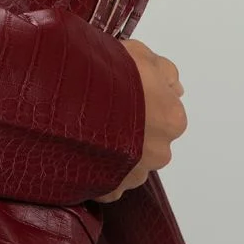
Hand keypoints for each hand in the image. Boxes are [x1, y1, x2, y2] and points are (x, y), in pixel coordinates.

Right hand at [95, 38, 186, 201]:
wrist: (67, 97)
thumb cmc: (104, 73)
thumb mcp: (138, 54)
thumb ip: (163, 71)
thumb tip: (176, 88)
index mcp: (171, 118)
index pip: (165, 112)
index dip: (143, 100)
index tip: (121, 92)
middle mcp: (159, 151)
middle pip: (149, 140)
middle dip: (131, 128)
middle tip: (102, 109)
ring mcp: (134, 173)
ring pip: (129, 162)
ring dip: (115, 150)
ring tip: (86, 129)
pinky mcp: (109, 189)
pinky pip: (108, 182)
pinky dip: (98, 169)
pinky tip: (81, 150)